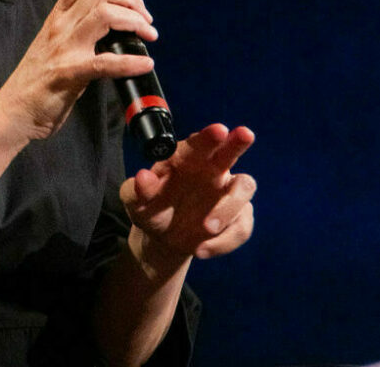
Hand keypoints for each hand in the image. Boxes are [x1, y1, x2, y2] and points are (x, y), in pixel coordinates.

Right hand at [0, 0, 157, 140]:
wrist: (13, 110)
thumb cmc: (36, 79)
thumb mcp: (54, 42)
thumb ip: (77, 28)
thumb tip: (115, 23)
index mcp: (58, 16)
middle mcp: (60, 25)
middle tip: (146, 17)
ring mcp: (64, 48)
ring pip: (105, 14)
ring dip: (135, 21)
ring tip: (149, 33)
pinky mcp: (69, 74)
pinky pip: (105, 62)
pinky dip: (131, 62)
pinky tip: (145, 64)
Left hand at [120, 124, 255, 266]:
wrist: (162, 238)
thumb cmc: (150, 207)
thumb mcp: (135, 201)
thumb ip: (138, 189)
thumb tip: (143, 178)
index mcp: (185, 158)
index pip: (198, 143)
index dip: (208, 137)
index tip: (218, 130)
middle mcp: (211, 170)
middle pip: (230, 151)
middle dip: (237, 143)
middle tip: (245, 135)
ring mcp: (228, 193)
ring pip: (244, 188)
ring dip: (228, 207)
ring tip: (206, 227)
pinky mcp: (238, 217)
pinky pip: (242, 225)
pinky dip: (225, 240)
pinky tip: (202, 249)